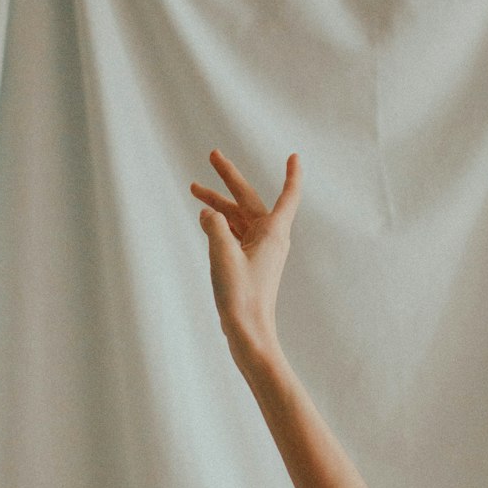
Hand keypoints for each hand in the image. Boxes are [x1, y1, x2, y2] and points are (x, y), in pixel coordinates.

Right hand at [190, 150, 301, 356]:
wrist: (248, 331)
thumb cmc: (241, 295)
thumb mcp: (222, 254)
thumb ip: (214, 226)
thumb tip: (207, 213)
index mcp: (272, 232)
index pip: (288, 195)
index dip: (291, 175)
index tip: (294, 157)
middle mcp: (269, 238)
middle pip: (249, 200)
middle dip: (229, 178)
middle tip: (212, 155)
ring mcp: (259, 251)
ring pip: (237, 217)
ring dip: (217, 203)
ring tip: (194, 188)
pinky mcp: (248, 264)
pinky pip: (234, 234)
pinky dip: (220, 223)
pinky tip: (204, 218)